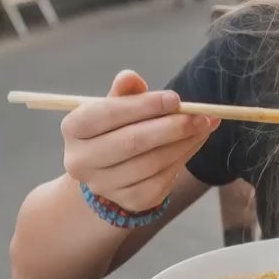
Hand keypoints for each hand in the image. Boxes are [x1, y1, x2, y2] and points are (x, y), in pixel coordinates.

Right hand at [60, 70, 217, 213]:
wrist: (110, 171)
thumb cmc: (114, 128)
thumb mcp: (115, 105)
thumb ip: (124, 92)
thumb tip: (130, 78)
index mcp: (73, 128)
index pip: (107, 114)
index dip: (143, 106)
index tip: (175, 99)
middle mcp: (81, 161)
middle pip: (130, 143)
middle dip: (171, 127)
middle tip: (200, 115)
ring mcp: (105, 185)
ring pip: (151, 163)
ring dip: (184, 143)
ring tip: (204, 125)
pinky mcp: (131, 200)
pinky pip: (163, 179)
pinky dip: (184, 157)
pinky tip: (195, 142)